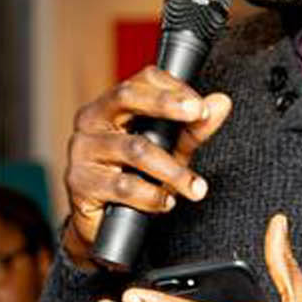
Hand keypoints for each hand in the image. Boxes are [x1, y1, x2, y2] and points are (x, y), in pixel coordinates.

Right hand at [64, 67, 233, 269]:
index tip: (200, 106)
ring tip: (194, 187)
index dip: (174, 87)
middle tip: (199, 115)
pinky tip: (165, 202)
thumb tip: (221, 103)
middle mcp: (91, 120)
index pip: (142, 80)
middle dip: (167, 104)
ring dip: (172, 170)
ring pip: (135, 149)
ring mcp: (82, 150)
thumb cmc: (134, 177)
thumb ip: (194, 128)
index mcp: (111, 105)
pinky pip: (124, 185)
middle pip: (127, 97)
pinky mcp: (80, 182)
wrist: (103, 222)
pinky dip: (152, 196)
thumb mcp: (170, 149)